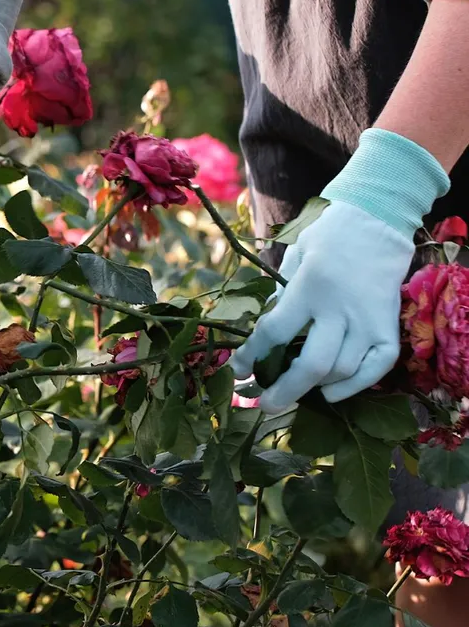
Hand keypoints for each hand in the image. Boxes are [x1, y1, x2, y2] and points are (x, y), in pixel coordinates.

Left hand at [230, 127, 448, 412]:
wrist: (376, 224)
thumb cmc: (326, 240)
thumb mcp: (293, 260)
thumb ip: (280, 297)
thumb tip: (264, 337)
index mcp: (309, 287)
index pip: (275, 332)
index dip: (252, 356)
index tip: (237, 371)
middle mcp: (340, 307)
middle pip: (312, 364)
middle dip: (285, 390)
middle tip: (265, 403)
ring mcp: (368, 319)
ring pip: (342, 370)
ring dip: (315, 388)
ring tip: (294, 390)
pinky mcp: (388, 327)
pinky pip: (375, 368)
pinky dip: (354, 386)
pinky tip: (331, 393)